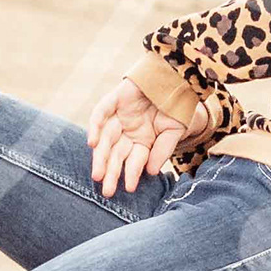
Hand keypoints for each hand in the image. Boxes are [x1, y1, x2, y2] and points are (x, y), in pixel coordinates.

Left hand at [84, 77, 191, 196]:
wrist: (176, 78)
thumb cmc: (177, 107)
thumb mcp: (174, 131)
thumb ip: (162, 150)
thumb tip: (151, 172)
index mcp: (142, 141)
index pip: (134, 161)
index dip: (131, 173)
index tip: (129, 188)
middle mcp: (128, 131)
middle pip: (116, 155)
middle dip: (111, 173)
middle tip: (107, 192)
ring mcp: (119, 116)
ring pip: (106, 139)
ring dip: (101, 157)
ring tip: (98, 175)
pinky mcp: (114, 100)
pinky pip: (100, 113)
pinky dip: (95, 126)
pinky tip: (92, 143)